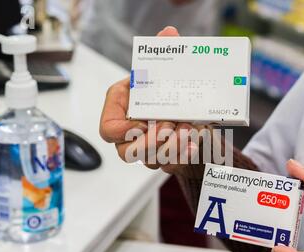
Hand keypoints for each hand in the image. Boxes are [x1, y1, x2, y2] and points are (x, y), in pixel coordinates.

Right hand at [99, 26, 207, 173]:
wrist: (186, 111)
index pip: (108, 129)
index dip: (122, 131)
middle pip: (127, 152)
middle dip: (150, 141)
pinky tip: (194, 143)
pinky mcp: (164, 158)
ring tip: (188, 129)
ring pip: (150, 160)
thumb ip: (165, 53)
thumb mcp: (167, 71)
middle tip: (168, 127)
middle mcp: (130, 132)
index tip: (142, 124)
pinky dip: (183, 153)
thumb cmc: (166, 91)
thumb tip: (168, 35)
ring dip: (171, 146)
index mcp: (121, 109)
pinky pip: (169, 163)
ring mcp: (146, 148)